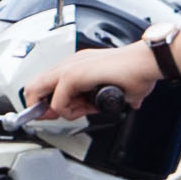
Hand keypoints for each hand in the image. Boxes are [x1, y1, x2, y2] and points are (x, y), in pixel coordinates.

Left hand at [21, 43, 160, 121]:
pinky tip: (85, 109)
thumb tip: (88, 109)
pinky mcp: (75, 75)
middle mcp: (70, 64)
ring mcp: (70, 67)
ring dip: (56, 110)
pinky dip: (67, 112)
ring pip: (38, 92)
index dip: (45, 103)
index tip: (57, 113)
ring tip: (81, 110)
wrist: (147, 63)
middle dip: (40, 107)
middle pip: (33, 86)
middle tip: (57, 116)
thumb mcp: (106, 92)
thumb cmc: (134, 74)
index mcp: (76, 65)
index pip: (45, 83)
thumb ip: (91, 100)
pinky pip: (58, 101)